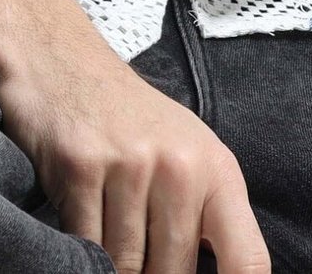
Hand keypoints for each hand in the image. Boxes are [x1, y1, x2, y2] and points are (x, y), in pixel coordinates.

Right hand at [0, 45, 270, 273]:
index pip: (248, 261)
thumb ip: (203, 219)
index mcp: (217, 170)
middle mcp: (181, 167)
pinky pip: (86, 245)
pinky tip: (78, 216)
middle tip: (136, 254)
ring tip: (105, 229)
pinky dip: (80, 247)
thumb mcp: (186, 156)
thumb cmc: (129, 119)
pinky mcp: (82, 167)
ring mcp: (132, 165)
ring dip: (111, 264)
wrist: (62, 58)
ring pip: (126, 267)